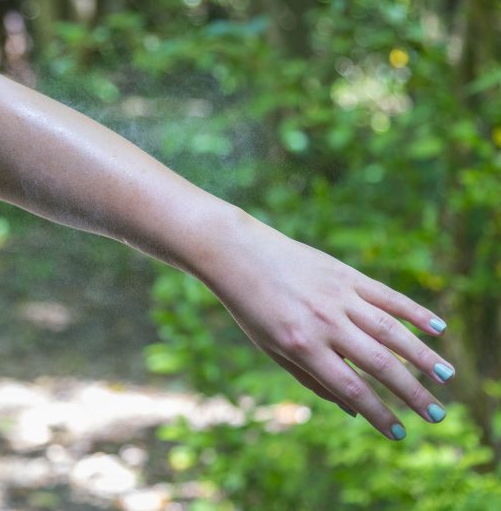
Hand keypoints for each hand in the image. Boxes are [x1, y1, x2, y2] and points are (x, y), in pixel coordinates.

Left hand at [205, 211, 454, 439]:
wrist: (238, 254)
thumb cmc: (251, 308)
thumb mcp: (271, 349)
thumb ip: (311, 379)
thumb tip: (353, 410)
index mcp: (302, 346)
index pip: (351, 387)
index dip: (377, 413)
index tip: (398, 432)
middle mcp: (325, 323)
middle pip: (380, 364)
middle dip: (412, 393)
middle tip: (437, 415)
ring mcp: (339, 297)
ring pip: (391, 331)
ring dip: (423, 356)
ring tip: (446, 378)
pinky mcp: (345, 274)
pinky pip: (387, 296)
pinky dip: (414, 312)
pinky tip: (437, 329)